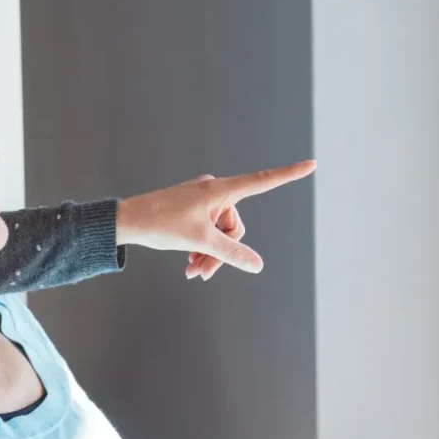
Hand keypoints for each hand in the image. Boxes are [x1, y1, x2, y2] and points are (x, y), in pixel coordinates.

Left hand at [115, 160, 315, 279]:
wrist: (127, 221)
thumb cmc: (162, 225)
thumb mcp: (200, 242)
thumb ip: (232, 253)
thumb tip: (258, 265)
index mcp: (220, 190)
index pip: (262, 181)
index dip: (288, 174)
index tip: (312, 163)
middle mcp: (214, 190)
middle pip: (235, 225)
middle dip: (222, 251)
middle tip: (202, 274)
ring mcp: (201, 198)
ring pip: (219, 232)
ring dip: (209, 253)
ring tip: (192, 271)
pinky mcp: (190, 207)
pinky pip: (206, 228)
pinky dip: (200, 246)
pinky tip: (189, 264)